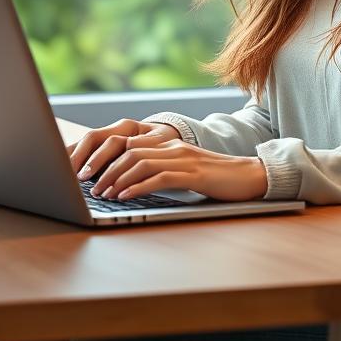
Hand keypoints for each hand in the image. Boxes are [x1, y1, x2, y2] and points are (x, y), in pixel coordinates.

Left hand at [70, 119, 267, 201]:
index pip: (129, 145)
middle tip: (91, 187)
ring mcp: (183, 159)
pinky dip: (137, 187)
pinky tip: (125, 196)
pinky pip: (158, 178)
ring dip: (117, 180)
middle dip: (105, 169)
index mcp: (169, 144)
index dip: (106, 158)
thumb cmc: (217, 179)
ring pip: (140, 163)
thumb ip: (162, 171)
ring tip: (104, 194)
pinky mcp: (193, 174)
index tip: (90, 174)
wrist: (250, 176)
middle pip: (129, 151)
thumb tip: (131, 183)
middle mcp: (173, 147)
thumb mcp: (185, 171)